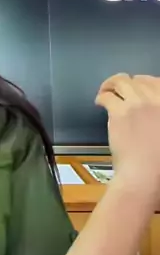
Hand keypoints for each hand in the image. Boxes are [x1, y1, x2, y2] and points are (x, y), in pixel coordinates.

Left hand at [96, 73, 159, 191]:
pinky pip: (108, 96)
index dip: (146, 82)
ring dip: (112, 84)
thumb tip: (149, 114)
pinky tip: (99, 102)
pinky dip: (102, 96)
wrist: (145, 174)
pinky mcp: (120, 112)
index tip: (139, 88)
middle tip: (120, 89)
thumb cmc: (159, 163)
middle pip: (140, 80)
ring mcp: (138, 104)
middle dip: (129, 82)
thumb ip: (157, 116)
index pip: (157, 82)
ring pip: (122, 82)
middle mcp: (156, 99)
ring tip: (106, 90)